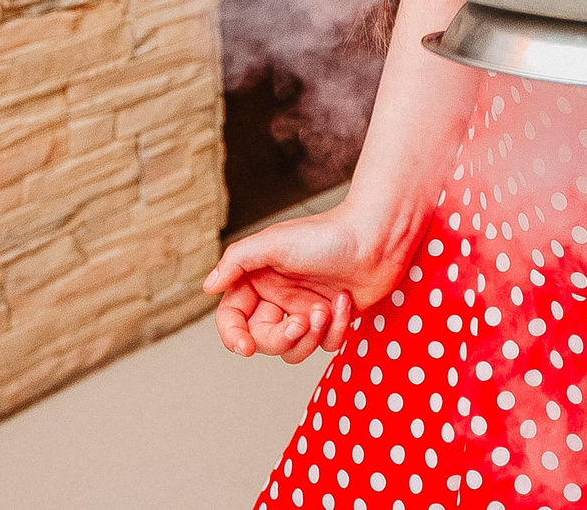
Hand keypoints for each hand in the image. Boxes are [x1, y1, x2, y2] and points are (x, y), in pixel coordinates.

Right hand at [202, 203, 418, 364]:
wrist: (378, 236)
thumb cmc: (326, 235)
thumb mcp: (274, 242)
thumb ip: (237, 262)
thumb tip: (209, 286)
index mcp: (260, 280)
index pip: (233, 318)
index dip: (233, 337)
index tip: (246, 349)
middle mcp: (280, 298)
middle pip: (264, 341)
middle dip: (282, 338)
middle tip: (303, 321)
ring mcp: (306, 310)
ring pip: (293, 350)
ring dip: (311, 336)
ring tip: (326, 308)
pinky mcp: (333, 319)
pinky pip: (326, 345)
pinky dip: (337, 329)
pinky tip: (346, 302)